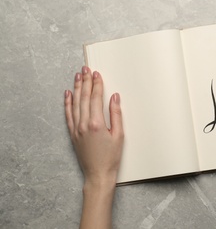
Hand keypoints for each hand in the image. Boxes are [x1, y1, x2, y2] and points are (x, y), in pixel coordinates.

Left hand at [64, 66, 123, 228]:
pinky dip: (67, 103)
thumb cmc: (111, 157)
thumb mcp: (119, 135)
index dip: (96, 84)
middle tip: (85, 69)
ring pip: (75, 103)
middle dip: (85, 82)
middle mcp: (84, 124)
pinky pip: (68, 114)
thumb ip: (116, 114)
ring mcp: (76, 128)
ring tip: (77, 76)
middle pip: (84, 98)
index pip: (96, 98)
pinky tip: (67, 94)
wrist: (98, 174)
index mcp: (96, 123)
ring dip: (76, 88)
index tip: (96, 74)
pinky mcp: (72, 133)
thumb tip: (114, 97)